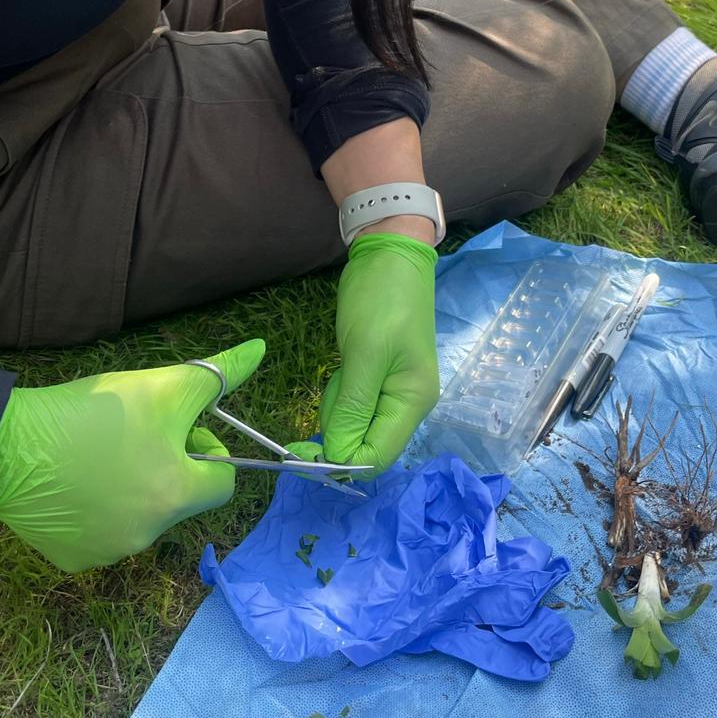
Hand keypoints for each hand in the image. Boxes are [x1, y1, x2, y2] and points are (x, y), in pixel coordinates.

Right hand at [0, 339, 264, 571]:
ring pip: (141, 514)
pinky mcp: (72, 557)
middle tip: (133, 432)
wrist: (2, 447)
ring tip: (99, 451)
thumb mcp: (160, 386)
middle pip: (179, 497)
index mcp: (175, 497)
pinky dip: (96, 507)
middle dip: (168, 464)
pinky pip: (101, 530)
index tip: (175, 426)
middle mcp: (147, 536)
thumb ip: (216, 375)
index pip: (221, 482)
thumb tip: (260, 350)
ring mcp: (107, 553)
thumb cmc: (90, 414)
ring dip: (133, 485)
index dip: (205, 448)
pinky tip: (73, 477)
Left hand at [321, 233, 438, 473]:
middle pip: (366, 445)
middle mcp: (408, 404)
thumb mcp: (364, 353)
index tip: (303, 450)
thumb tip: (338, 459)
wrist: (390, 255)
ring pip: (355, 425)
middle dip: (338, 429)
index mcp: (413, 402)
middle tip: (332, 384)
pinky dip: (340, 393)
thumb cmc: (381, 300)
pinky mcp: (379, 377)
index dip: (341, 462)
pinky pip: (354, 403)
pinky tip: (344, 365)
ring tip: (343, 365)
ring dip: (337, 407)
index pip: (377, 458)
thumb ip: (353, 408)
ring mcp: (394, 391)